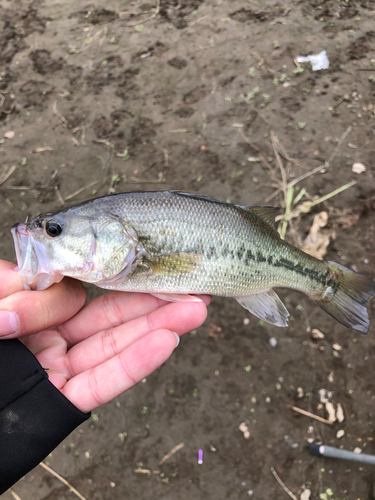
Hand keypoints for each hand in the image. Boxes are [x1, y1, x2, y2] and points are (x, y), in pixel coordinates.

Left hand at [0, 260, 208, 412]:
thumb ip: (10, 286)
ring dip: (158, 329)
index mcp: (27, 314)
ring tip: (196, 310)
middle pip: (108, 317)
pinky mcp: (59, 406)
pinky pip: (103, 384)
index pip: (73, 292)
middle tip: (189, 284)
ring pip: (114, 348)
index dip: (104, 279)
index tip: (140, 262)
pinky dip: (136, 364)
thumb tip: (52, 278)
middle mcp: (47, 341)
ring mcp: (55, 373)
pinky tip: (167, 342)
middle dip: (152, 301)